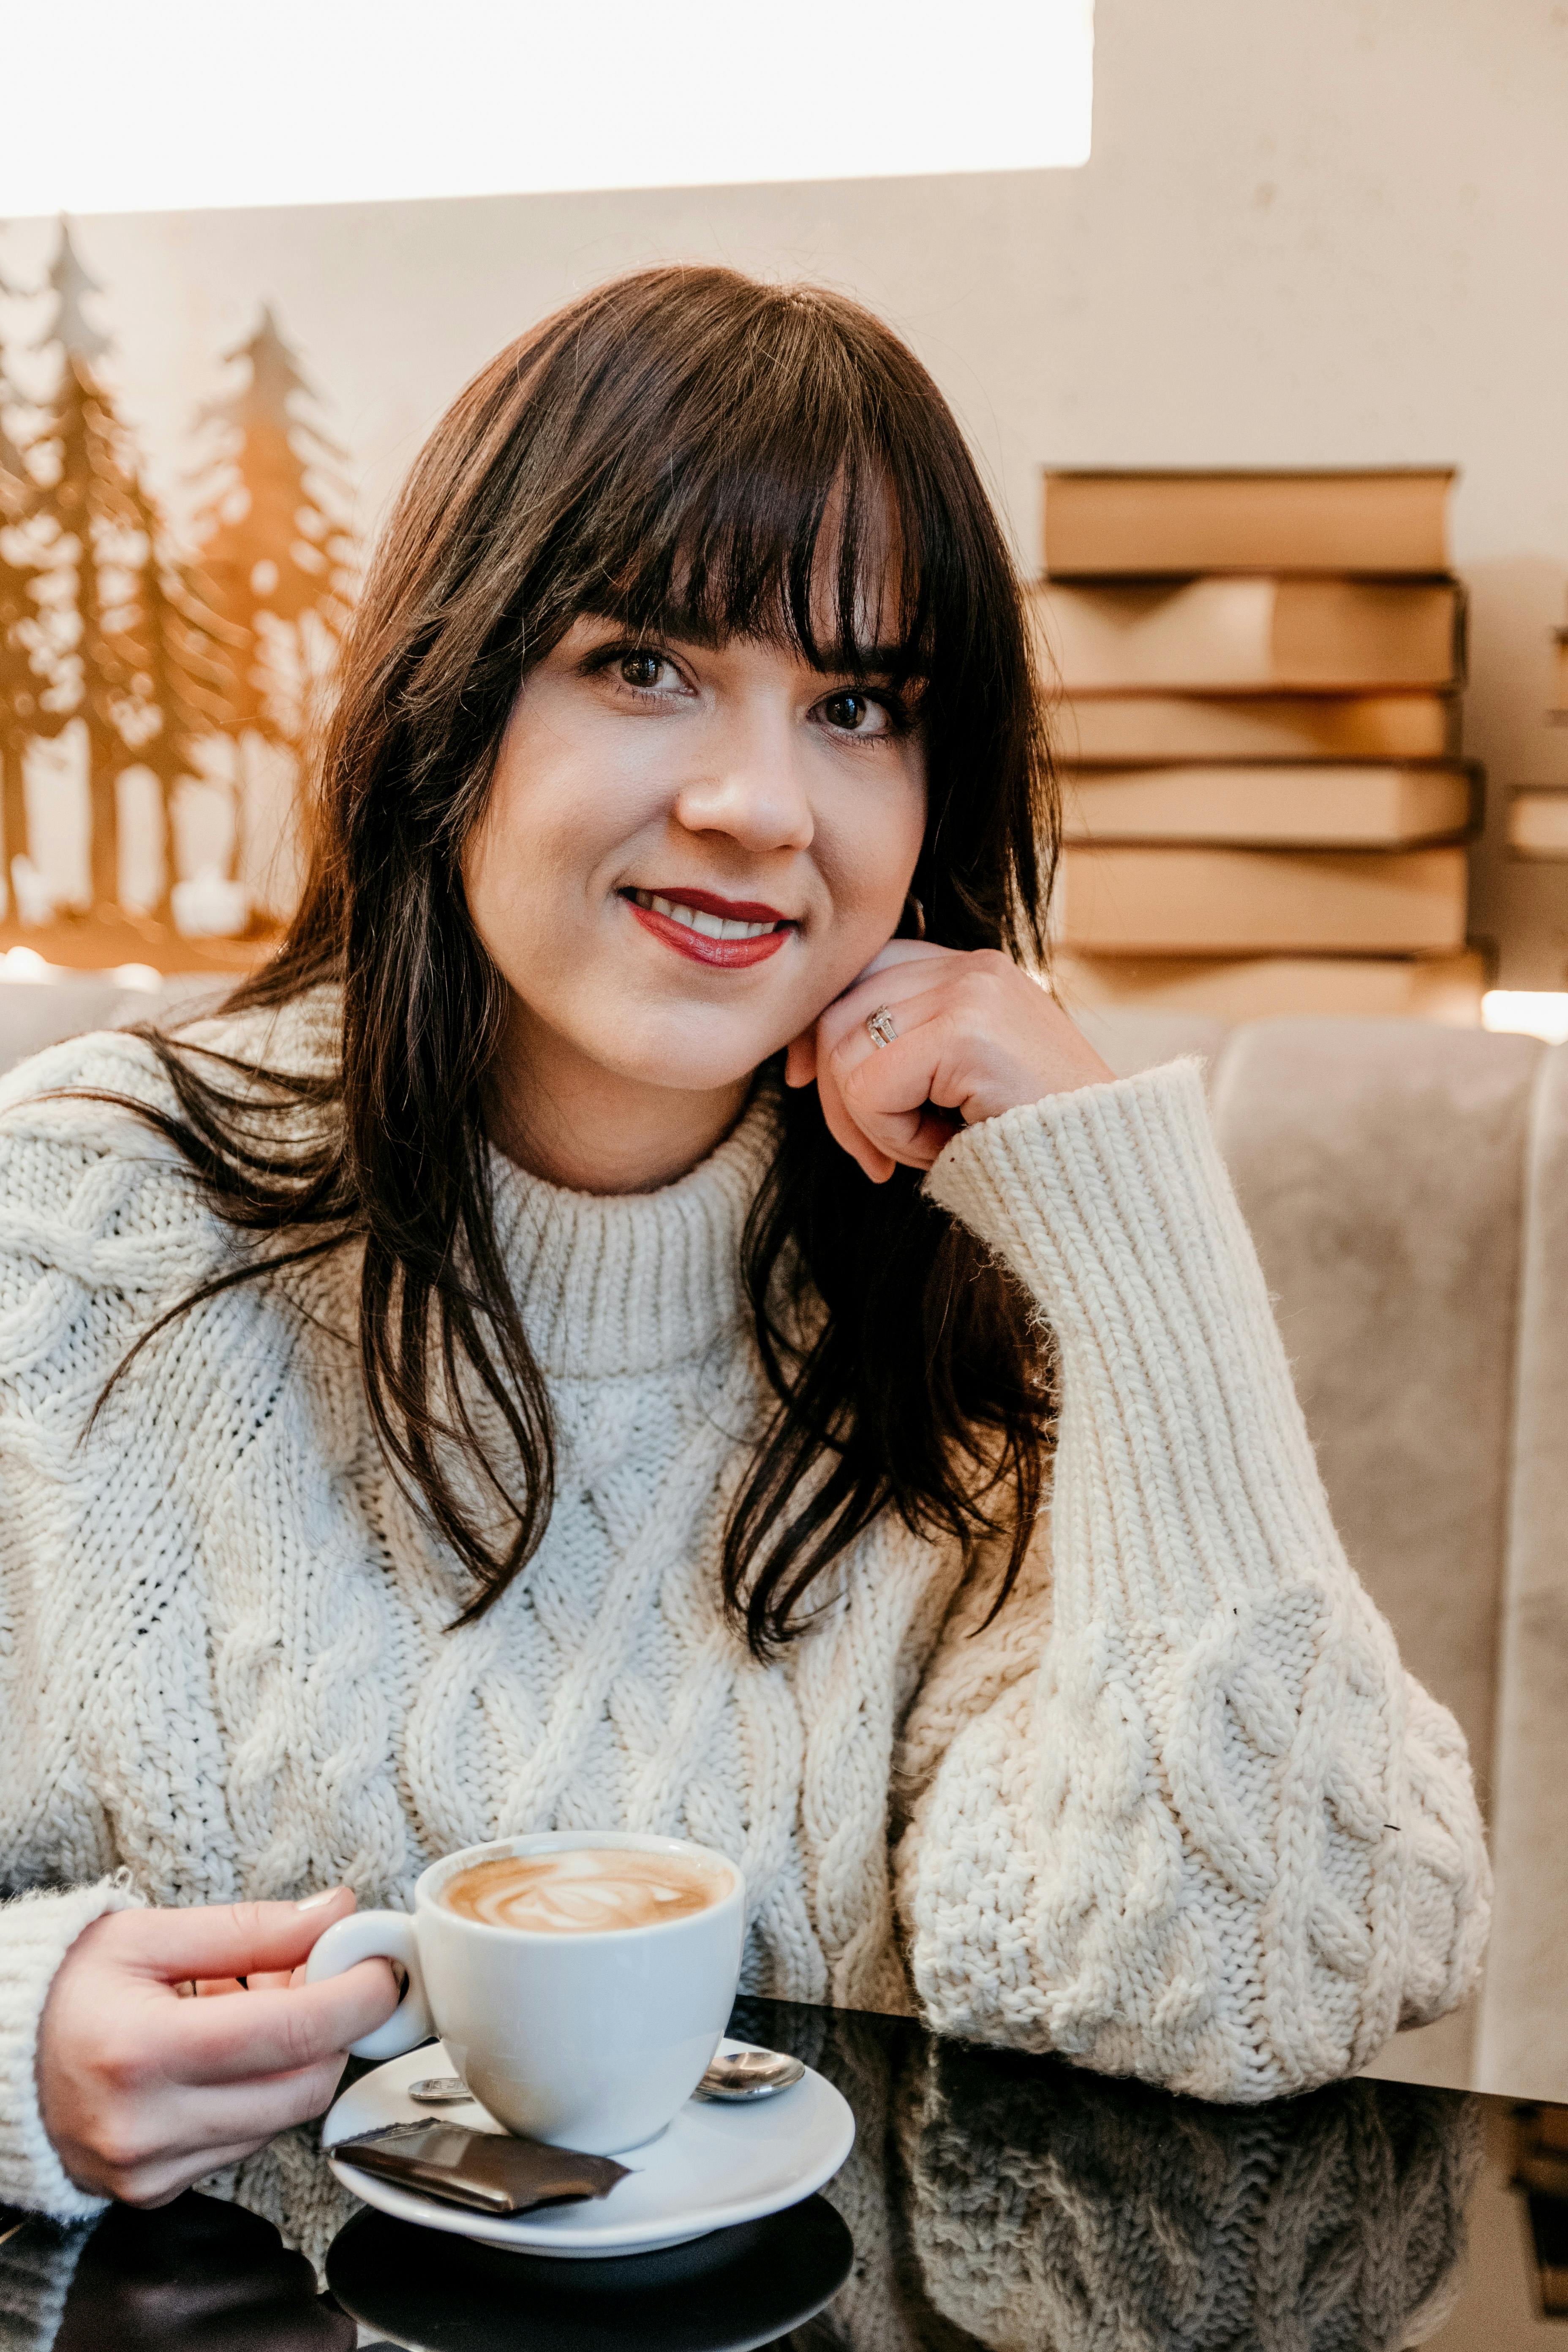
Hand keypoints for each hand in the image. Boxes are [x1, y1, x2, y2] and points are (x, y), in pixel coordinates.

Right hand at [37, 1890, 398, 2206]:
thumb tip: (337, 1913)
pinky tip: (231, 2055)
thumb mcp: (149, 1934)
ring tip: (261, 2007)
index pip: (292, 2031)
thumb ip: (251, 1928)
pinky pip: (247, 2142)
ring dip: (298, 2060)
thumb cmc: (62, 1990)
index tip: (384, 1965)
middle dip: (335, 2027)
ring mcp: (151, 2168)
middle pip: (303, 2084)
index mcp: (142, 2051)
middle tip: (323, 1975)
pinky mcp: (156, 2191)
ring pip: (283, 2118)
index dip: (356, 1995)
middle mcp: (147, 2124)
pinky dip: (260, 2095)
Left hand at [785, 942, 1113, 1182]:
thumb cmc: (1032, 1144)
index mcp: (972, 971)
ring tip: (928, 1148)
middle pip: (838, 1013)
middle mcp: (970, 967)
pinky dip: (892, 1135)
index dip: (819, 1030)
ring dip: (871, 1125)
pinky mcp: (967, 1033)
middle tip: (873, 1159)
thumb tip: (802, 1062)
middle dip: (833, 1095)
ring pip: (844, 1055)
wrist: (1110, 1177)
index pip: (862, 972)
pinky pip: (871, 1087)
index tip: (800, 1081)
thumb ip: (901, 1052)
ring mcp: (971, 992)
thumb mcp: (956, 1085)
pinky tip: (942, 1148)